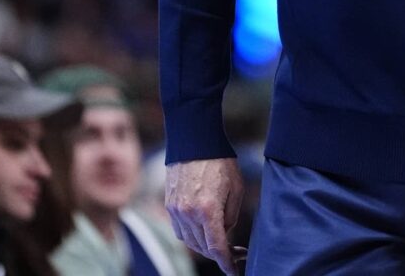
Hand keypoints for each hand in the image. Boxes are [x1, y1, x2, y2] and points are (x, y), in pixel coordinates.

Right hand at [166, 158, 245, 274]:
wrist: (194, 141)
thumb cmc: (219, 162)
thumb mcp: (235, 188)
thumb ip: (230, 216)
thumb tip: (225, 232)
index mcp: (208, 210)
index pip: (216, 247)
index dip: (226, 262)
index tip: (233, 270)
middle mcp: (188, 213)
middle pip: (203, 247)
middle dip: (218, 254)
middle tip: (234, 253)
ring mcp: (176, 210)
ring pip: (190, 241)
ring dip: (204, 246)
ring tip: (220, 243)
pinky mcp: (169, 205)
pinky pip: (180, 230)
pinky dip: (191, 236)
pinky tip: (203, 232)